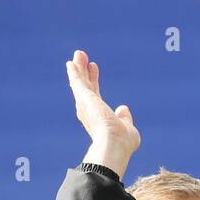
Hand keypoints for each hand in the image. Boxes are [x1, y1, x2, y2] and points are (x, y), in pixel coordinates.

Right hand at [65, 50, 139, 177]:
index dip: (94, 80)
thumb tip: (123, 109)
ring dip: (78, 68)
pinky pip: (78, 82)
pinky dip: (74, 72)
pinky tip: (72, 62)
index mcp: (99, 118)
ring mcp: (85, 105)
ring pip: (80, 82)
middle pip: (85, 86)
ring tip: (78, 53)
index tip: (93, 67)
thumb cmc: (122, 143)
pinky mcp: (84, 98)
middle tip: (82, 57)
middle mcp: (89, 111)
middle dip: (84, 72)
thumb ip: (124, 118)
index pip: (95, 95)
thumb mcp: (127, 127)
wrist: (114, 145)